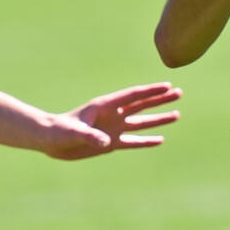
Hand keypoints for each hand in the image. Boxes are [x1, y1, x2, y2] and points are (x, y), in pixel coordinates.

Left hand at [41, 82, 183, 159]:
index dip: (150, 91)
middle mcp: (113, 115)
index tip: (167, 86)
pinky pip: (133, 141)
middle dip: (160, 99)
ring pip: (141, 122)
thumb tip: (106, 142)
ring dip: (158, 119)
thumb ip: (90, 135)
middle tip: (179, 93)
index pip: (132, 96)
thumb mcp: (74, 132)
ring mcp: (113, 128)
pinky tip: (160, 139)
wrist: (51, 140)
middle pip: (141, 105)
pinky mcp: (111, 143)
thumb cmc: (59, 131)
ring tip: (176, 114)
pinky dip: (146, 141)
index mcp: (105, 105)